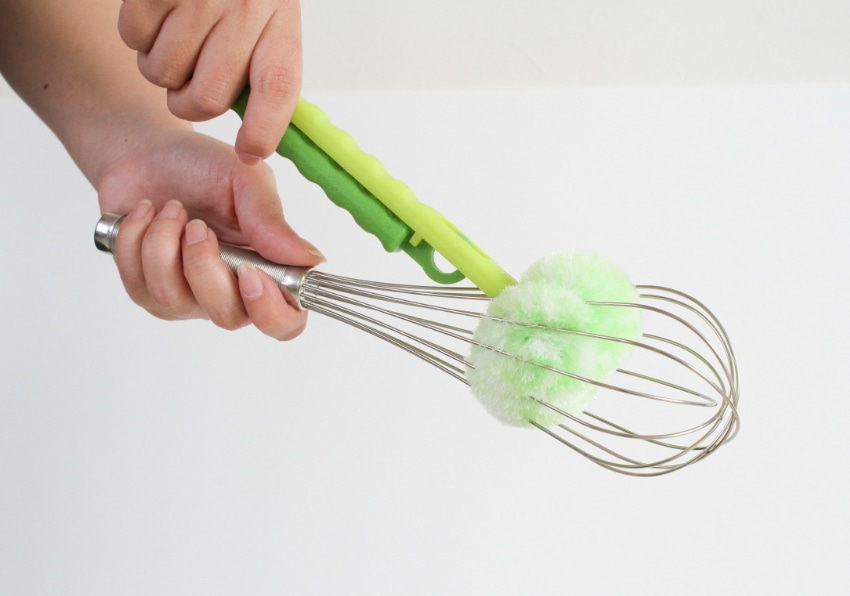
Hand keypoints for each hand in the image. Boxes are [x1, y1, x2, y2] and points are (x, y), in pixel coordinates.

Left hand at [97, 129, 323, 340]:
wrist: (144, 152)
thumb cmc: (202, 166)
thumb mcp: (245, 181)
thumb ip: (272, 222)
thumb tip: (311, 259)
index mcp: (268, 268)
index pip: (285, 322)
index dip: (270, 310)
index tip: (250, 273)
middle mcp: (231, 291)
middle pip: (227, 317)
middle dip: (204, 267)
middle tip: (198, 225)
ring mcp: (187, 296)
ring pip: (174, 300)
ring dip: (164, 245)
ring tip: (170, 209)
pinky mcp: (146, 291)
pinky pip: (139, 286)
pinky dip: (137, 241)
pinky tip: (146, 216)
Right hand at [118, 0, 301, 162]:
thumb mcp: (272, 18)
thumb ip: (267, 73)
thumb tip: (258, 145)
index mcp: (280, 23)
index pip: (278, 90)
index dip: (264, 131)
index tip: (249, 151)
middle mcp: (243, 8)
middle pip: (206, 98)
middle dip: (189, 102)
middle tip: (191, 80)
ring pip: (162, 74)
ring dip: (161, 67)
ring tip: (176, 37)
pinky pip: (133, 39)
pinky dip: (138, 35)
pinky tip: (158, 13)